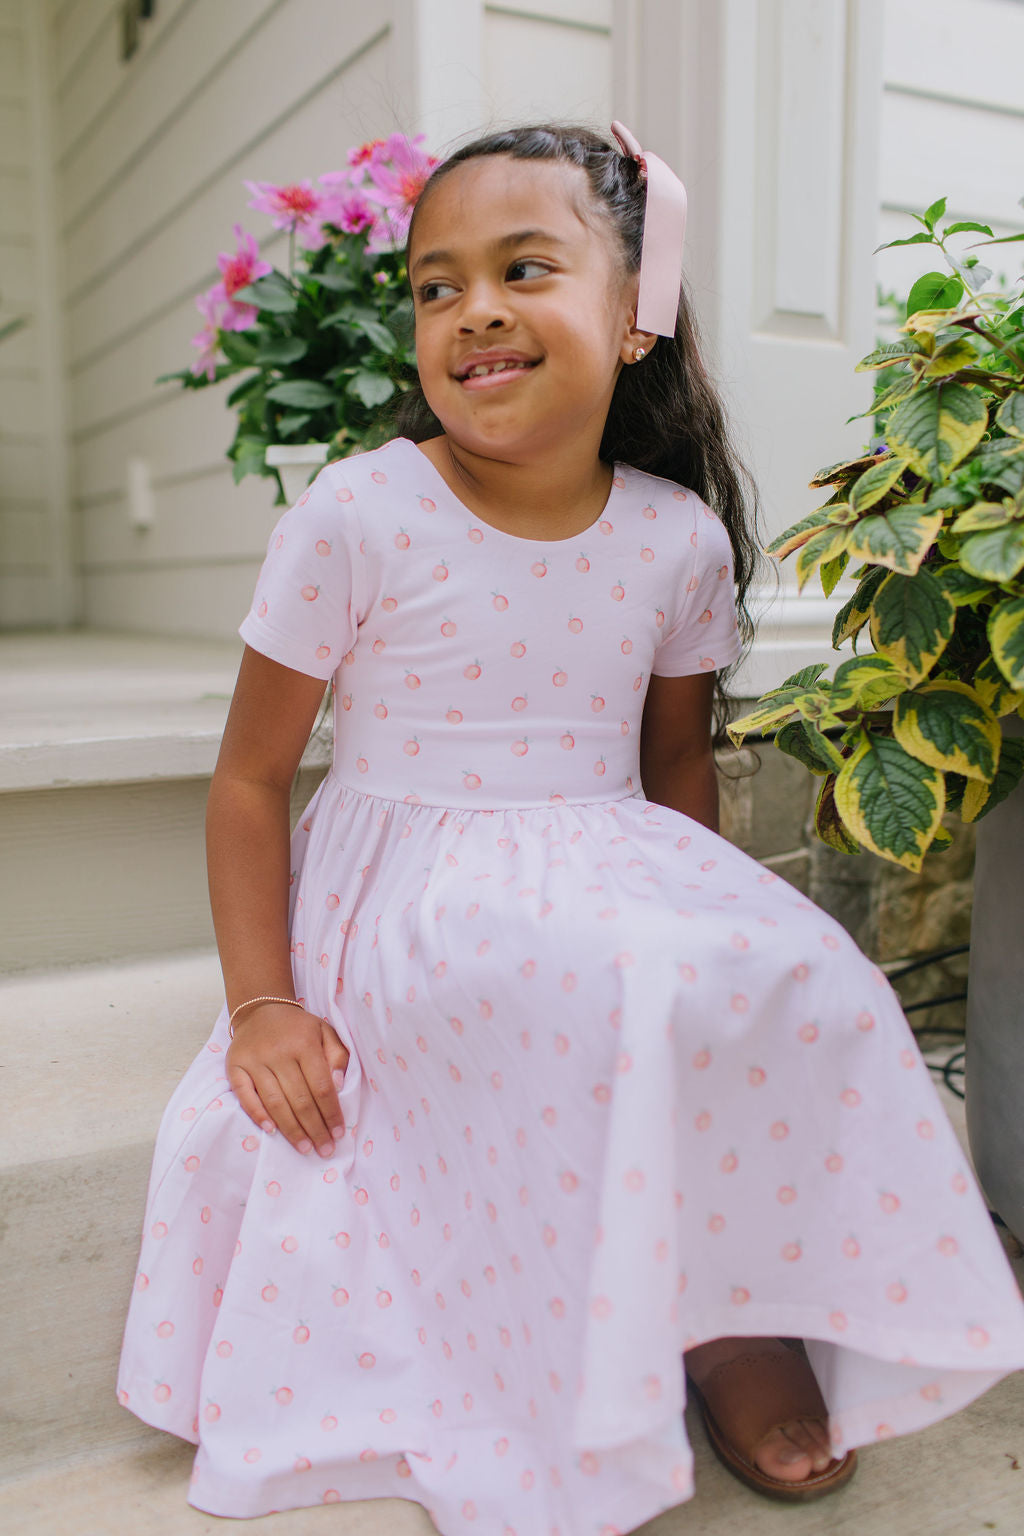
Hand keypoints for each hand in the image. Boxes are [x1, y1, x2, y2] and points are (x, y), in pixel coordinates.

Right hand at [226, 1003, 349, 1157]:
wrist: (261, 1008)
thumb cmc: (298, 1028)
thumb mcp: (326, 1032)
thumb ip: (337, 1056)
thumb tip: (338, 1085)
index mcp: (304, 1044)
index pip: (321, 1086)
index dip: (331, 1113)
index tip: (338, 1133)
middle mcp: (279, 1052)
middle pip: (299, 1099)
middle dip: (314, 1128)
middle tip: (324, 1150)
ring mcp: (255, 1060)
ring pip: (275, 1102)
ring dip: (291, 1130)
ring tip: (305, 1148)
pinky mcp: (235, 1066)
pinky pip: (245, 1096)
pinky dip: (258, 1115)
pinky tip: (271, 1131)